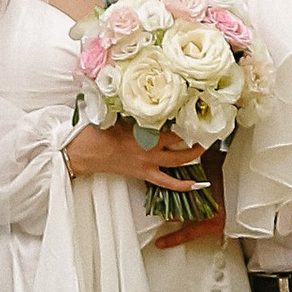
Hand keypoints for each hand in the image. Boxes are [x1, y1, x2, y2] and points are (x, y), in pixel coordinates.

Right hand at [65, 120, 211, 200]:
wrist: (86, 152)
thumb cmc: (99, 132)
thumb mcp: (120, 116)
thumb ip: (138, 115)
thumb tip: (151, 106)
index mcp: (144, 131)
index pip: (172, 125)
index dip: (186, 120)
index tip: (194, 112)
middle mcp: (150, 148)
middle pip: (180, 143)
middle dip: (195, 137)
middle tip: (204, 130)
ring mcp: (149, 162)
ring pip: (178, 161)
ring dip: (193, 155)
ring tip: (203, 148)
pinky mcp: (144, 174)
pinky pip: (168, 182)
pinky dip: (183, 185)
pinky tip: (195, 185)